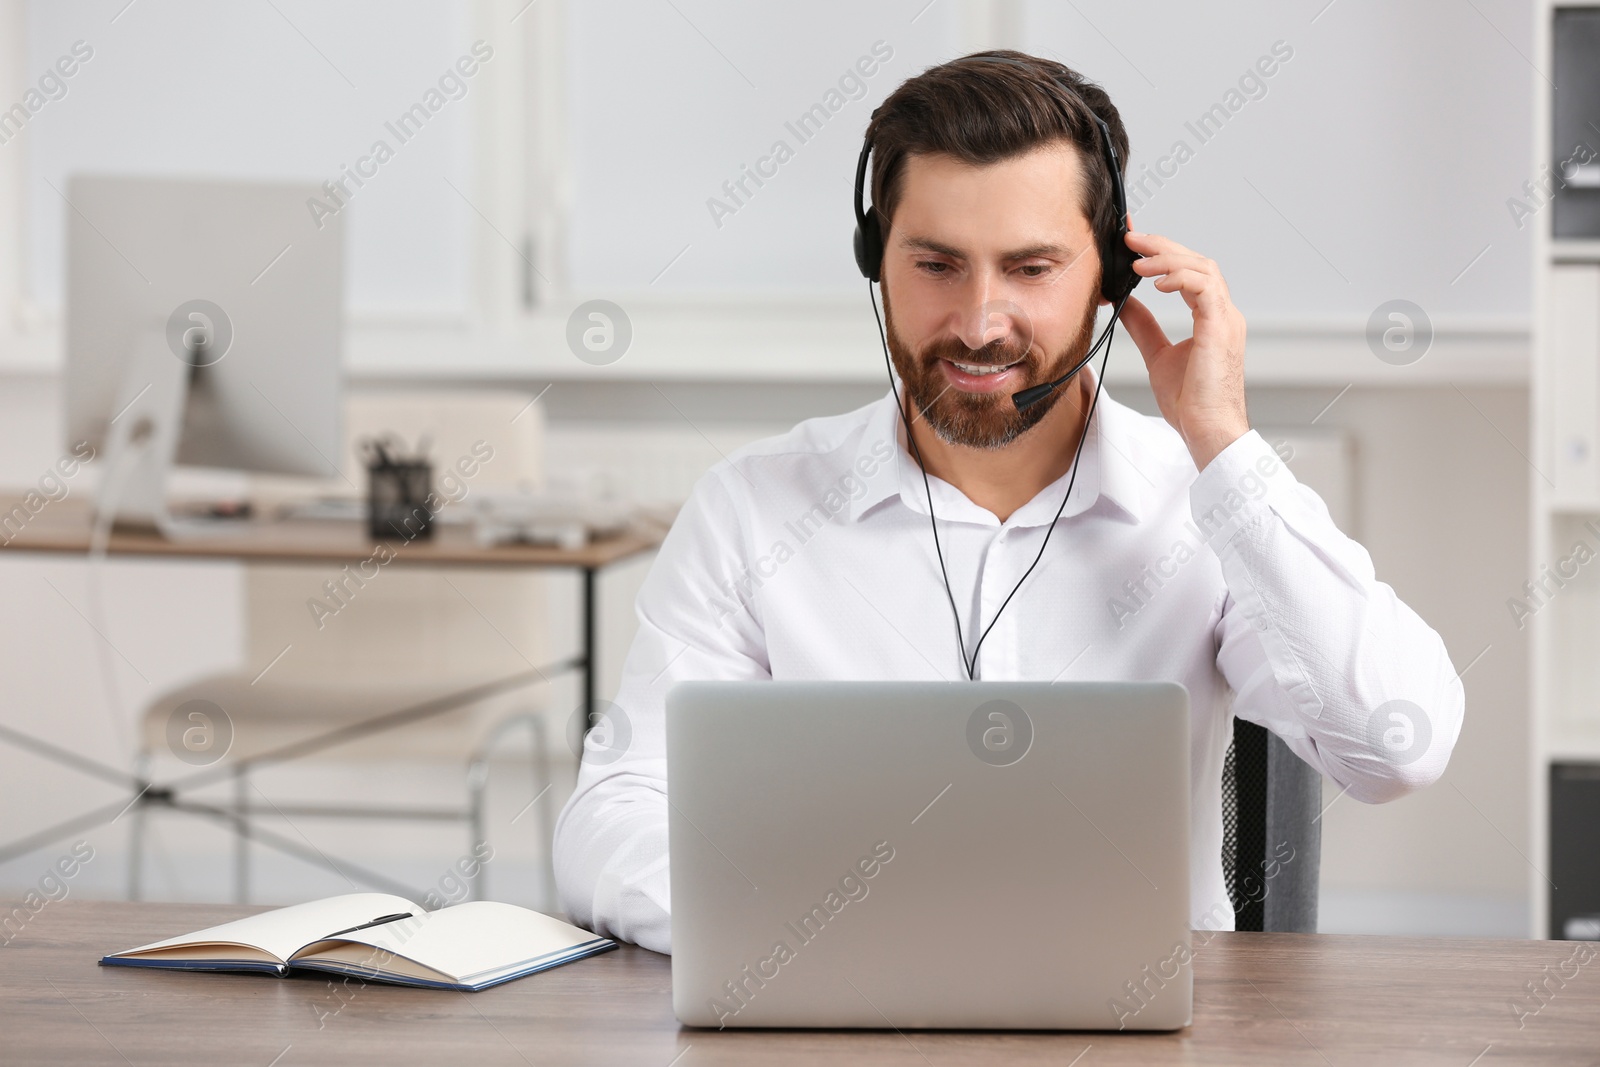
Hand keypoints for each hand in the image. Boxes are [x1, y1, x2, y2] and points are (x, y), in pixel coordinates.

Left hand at [1115, 229, 1249, 470]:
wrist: (1206, 430)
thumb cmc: (1191, 402)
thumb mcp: (1157, 354)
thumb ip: (1144, 325)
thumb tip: (1124, 301)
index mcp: (1211, 317)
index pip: (1189, 271)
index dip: (1163, 253)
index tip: (1133, 243)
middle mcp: (1223, 313)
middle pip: (1197, 261)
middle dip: (1162, 246)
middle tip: (1131, 239)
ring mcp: (1226, 319)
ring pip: (1203, 267)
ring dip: (1168, 259)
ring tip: (1137, 261)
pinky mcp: (1221, 328)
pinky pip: (1205, 288)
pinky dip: (1180, 278)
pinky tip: (1156, 282)